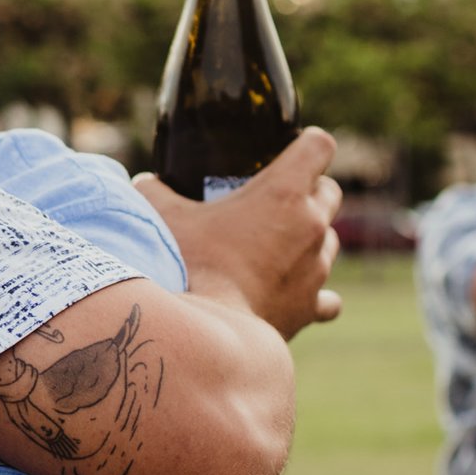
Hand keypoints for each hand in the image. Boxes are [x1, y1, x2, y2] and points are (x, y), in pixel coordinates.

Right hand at [134, 128, 343, 338]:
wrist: (207, 331)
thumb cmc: (188, 266)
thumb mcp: (163, 217)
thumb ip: (154, 191)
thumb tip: (144, 184)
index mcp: (284, 192)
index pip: (319, 146)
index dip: (309, 144)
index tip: (292, 151)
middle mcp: (312, 225)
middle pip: (331, 192)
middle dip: (311, 191)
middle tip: (277, 202)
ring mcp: (317, 268)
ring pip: (331, 240)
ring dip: (311, 239)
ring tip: (279, 247)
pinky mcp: (311, 306)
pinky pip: (328, 298)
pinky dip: (316, 294)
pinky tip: (297, 294)